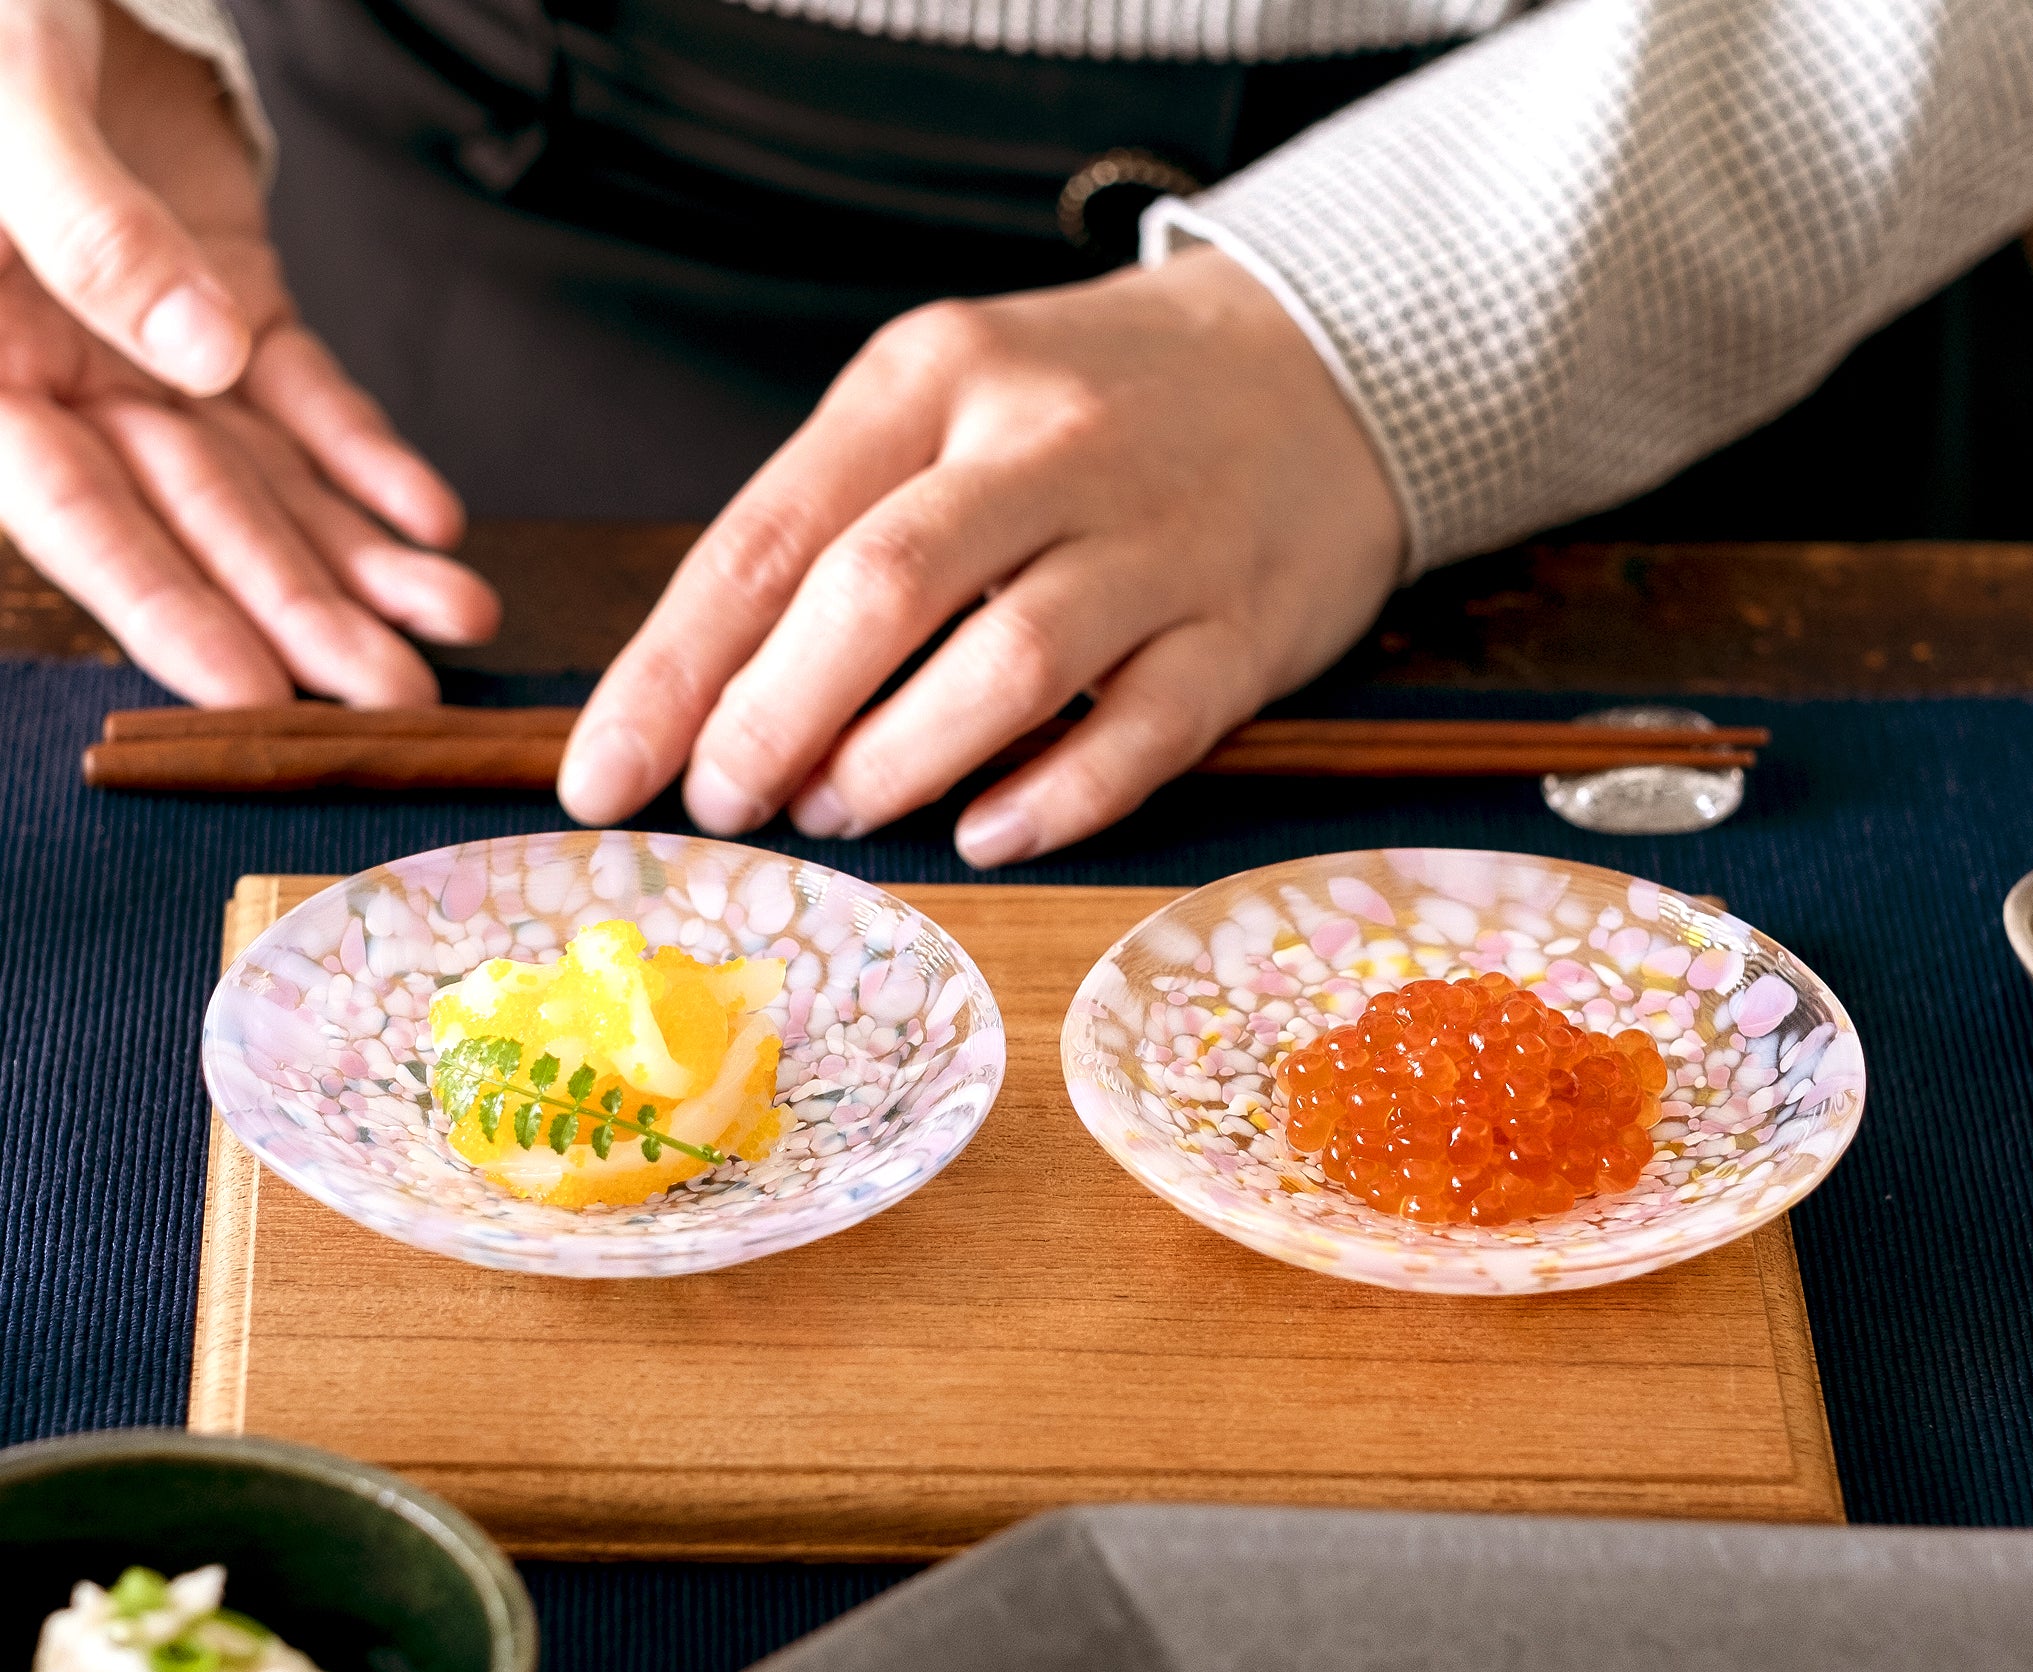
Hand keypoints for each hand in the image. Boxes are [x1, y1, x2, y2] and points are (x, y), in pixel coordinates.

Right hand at [0, 0, 497, 703]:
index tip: (255, 694)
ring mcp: (160, 351)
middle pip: (200, 526)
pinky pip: (312, 402)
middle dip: (303, 616)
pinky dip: (373, 459)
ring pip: (270, 484)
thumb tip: (198, 358)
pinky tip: (436, 522)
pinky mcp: (236, 307)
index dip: (166, 611)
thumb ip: (87, 230)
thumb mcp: (9, 102)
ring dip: (364, 560)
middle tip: (399, 698)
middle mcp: (70, 380)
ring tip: (461, 620)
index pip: (76, 519)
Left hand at [559, 244, 1404, 864]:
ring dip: (898, 761)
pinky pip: (1143, 730)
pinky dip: (1055, 798)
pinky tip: (986, 833)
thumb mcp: (947, 404)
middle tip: (723, 804)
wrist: (1318, 366)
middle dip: (771, 721)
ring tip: (838, 812)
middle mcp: (1044, 443)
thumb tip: (712, 702)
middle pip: (877, 592)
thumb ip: (840, 526)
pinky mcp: (1243, 626)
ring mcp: (1156, 536)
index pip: (770, 537)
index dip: (671, 674)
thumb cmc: (1089, 408)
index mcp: (934, 377)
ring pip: (1009, 662)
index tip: (603, 779)